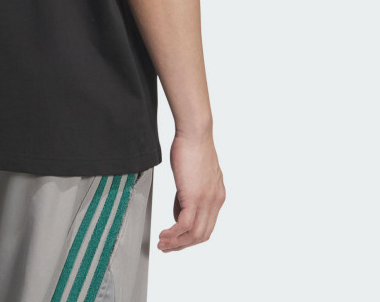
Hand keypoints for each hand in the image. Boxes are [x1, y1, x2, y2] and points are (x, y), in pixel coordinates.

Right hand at [158, 132, 225, 251]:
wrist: (195, 132)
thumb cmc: (192, 146)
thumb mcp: (193, 174)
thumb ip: (189, 194)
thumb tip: (179, 212)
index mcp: (217, 196)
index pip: (206, 225)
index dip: (191, 236)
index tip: (176, 239)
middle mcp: (215, 201)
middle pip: (202, 235)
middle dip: (183, 245)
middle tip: (168, 247)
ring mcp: (207, 201)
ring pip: (195, 234)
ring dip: (177, 243)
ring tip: (162, 244)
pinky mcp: (195, 197)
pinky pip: (184, 225)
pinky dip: (173, 234)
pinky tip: (164, 235)